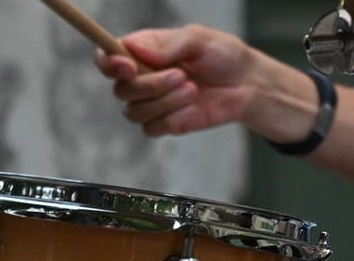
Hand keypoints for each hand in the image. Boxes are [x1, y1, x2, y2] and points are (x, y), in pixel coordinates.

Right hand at [95, 24, 259, 136]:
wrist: (246, 85)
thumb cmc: (222, 56)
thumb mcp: (198, 39)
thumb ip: (168, 44)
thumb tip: (136, 49)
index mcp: (142, 52)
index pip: (107, 58)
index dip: (109, 63)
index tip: (127, 65)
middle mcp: (141, 78)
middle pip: (121, 90)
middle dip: (151, 85)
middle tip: (182, 75)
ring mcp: (151, 103)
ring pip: (135, 112)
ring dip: (165, 102)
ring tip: (193, 89)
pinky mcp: (164, 123)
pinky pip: (153, 128)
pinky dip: (173, 119)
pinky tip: (193, 108)